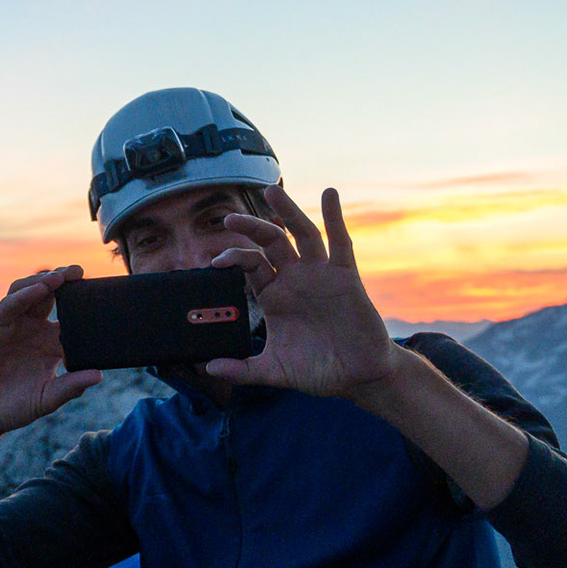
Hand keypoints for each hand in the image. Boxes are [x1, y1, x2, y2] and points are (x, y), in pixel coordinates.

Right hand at [0, 267, 103, 444]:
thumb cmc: (13, 408)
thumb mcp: (46, 399)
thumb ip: (71, 387)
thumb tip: (99, 375)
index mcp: (51, 344)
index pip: (71, 315)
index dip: (83, 302)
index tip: (101, 294)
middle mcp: (33, 329)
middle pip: (51, 295)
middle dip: (65, 281)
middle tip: (79, 271)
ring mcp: (13, 326)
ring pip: (29, 292)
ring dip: (44, 281)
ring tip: (61, 276)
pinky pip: (9, 305)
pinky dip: (24, 295)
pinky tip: (39, 290)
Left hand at [204, 184, 404, 399]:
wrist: (358, 377)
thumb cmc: (317, 370)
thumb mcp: (275, 370)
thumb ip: (242, 369)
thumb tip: (208, 368)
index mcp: (274, 296)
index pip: (250, 266)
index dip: (233, 259)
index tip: (216, 262)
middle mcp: (295, 279)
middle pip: (270, 243)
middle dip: (251, 227)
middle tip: (230, 217)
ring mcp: (320, 274)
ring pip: (302, 234)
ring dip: (287, 211)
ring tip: (271, 190)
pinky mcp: (346, 276)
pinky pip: (341, 242)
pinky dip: (335, 217)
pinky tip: (329, 195)